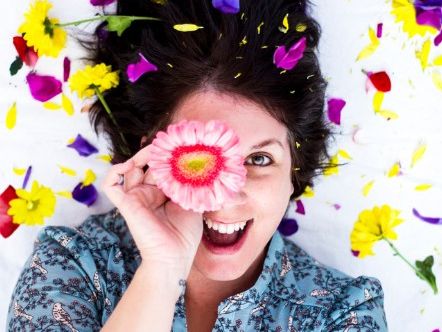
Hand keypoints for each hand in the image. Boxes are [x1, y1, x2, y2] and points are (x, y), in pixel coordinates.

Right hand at [101, 145, 202, 278]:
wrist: (174, 257)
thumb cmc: (184, 235)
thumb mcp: (193, 204)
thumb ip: (191, 186)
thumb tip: (197, 165)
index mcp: (163, 194)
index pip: (160, 169)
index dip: (166, 156)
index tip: (176, 144)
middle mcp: (148, 193)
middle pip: (146, 166)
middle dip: (156, 153)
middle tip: (167, 144)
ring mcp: (136, 198)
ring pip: (130, 170)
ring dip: (139, 157)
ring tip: (152, 151)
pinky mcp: (125, 204)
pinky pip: (111, 185)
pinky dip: (115, 172)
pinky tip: (128, 165)